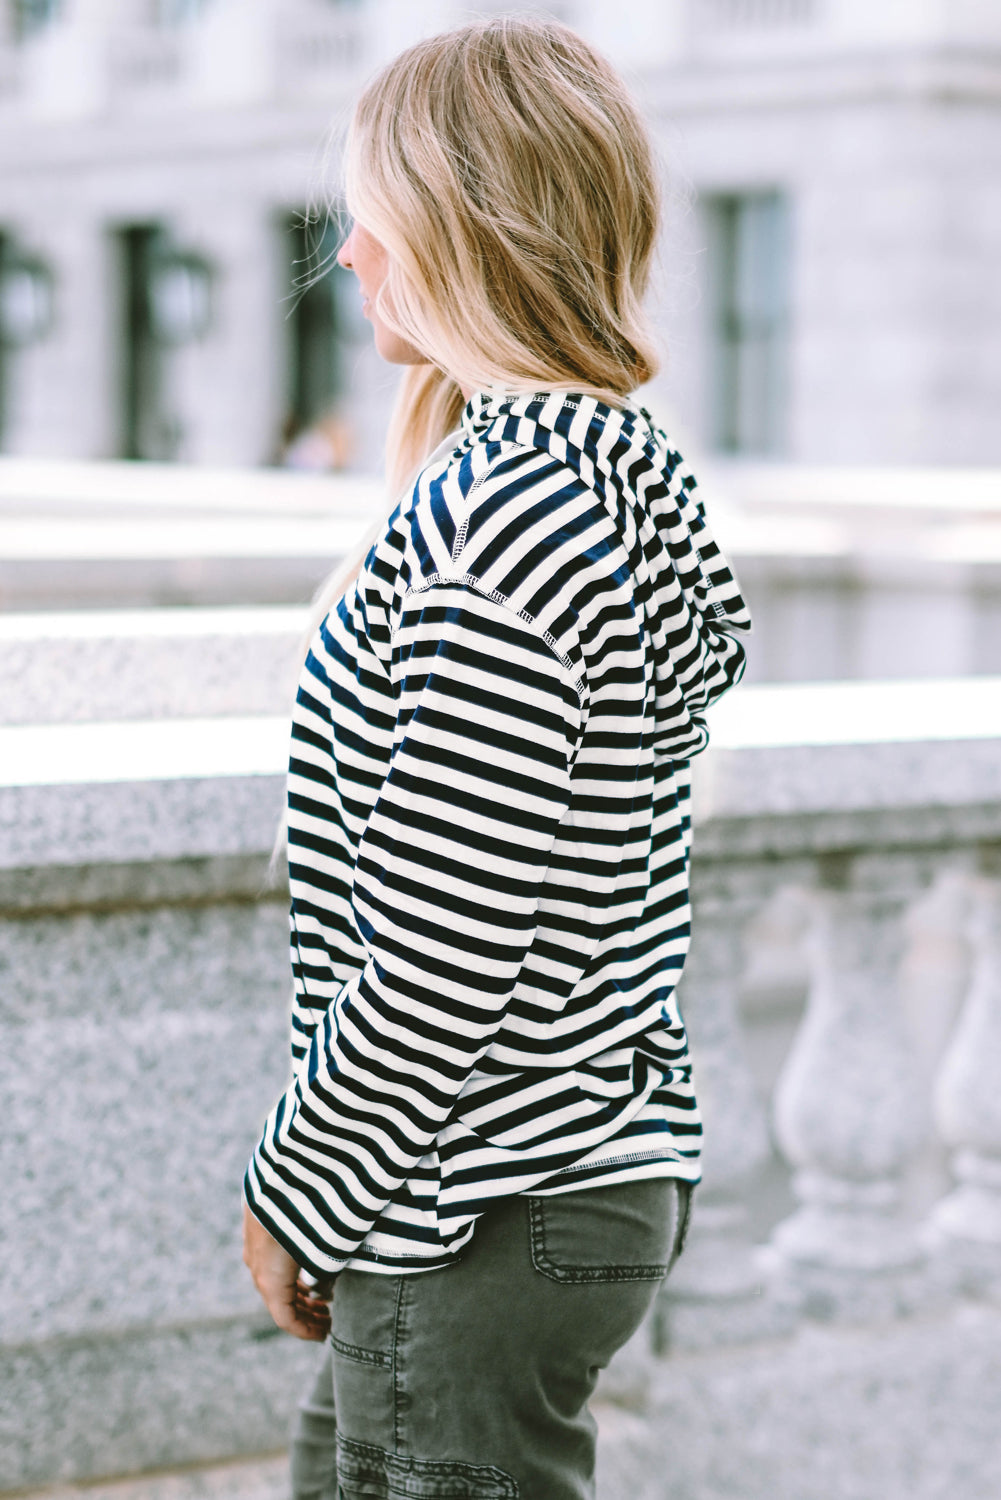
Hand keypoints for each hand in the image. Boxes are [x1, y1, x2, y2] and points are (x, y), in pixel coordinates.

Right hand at [242, 1200, 332, 1341]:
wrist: (287, 1164)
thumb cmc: (309, 1211)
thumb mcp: (326, 1249)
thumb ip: (327, 1273)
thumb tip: (331, 1288)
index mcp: (270, 1278)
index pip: (286, 1319)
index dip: (306, 1331)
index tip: (327, 1334)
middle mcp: (256, 1263)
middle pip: (279, 1300)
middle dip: (305, 1312)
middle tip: (330, 1316)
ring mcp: (253, 1241)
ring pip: (274, 1277)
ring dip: (298, 1290)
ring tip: (325, 1292)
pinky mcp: (258, 1220)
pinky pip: (271, 1256)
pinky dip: (290, 1269)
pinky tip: (311, 1262)